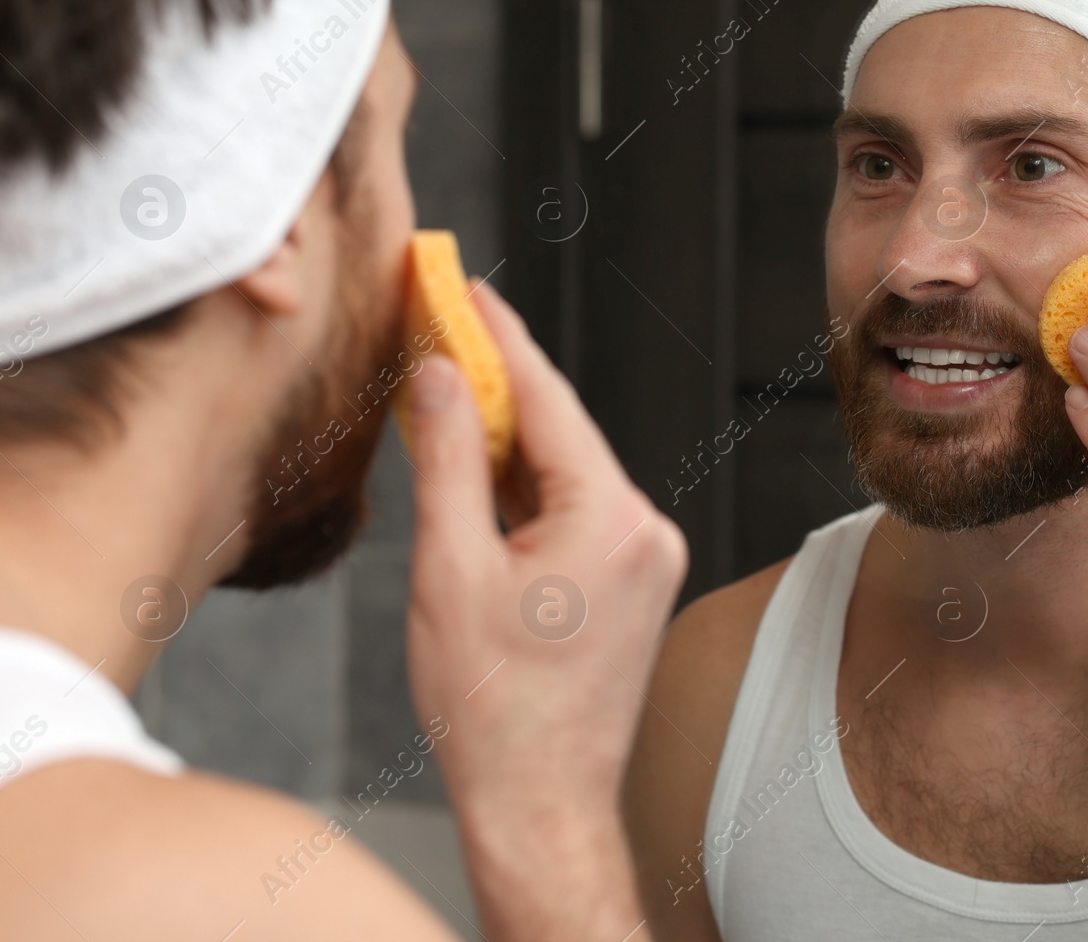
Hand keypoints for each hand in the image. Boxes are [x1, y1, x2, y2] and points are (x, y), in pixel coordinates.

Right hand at [403, 279, 686, 933]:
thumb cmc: (491, 706)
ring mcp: (648, 559)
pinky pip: (578, 512)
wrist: (537, 801)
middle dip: (499, 386)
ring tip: (447, 398)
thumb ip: (448, 458)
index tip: (463, 285)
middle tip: (442, 328)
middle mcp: (646, 530)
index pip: (547, 399)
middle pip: (561, 432)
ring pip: (567, 472)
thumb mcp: (449, 568)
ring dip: (509, 442)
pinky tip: (481, 474)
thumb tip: (440, 374)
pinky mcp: (636, 584)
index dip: (498, 337)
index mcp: (610, 519)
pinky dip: (528, 490)